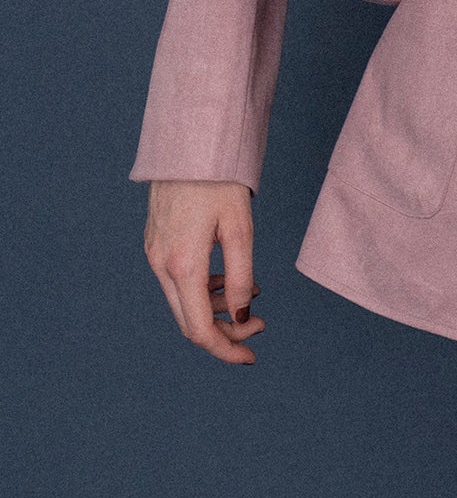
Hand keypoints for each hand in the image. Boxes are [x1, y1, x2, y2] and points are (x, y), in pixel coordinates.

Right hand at [144, 179, 266, 364]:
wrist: (188, 141)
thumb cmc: (219, 179)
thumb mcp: (240, 227)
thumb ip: (241, 276)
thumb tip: (244, 317)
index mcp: (182, 265)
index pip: (200, 329)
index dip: (226, 349)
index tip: (252, 356)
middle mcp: (161, 264)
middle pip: (190, 321)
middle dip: (226, 330)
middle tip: (261, 324)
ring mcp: (154, 253)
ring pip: (183, 301)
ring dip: (217, 307)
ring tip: (252, 292)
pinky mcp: (155, 242)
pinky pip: (177, 280)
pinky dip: (204, 288)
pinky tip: (229, 276)